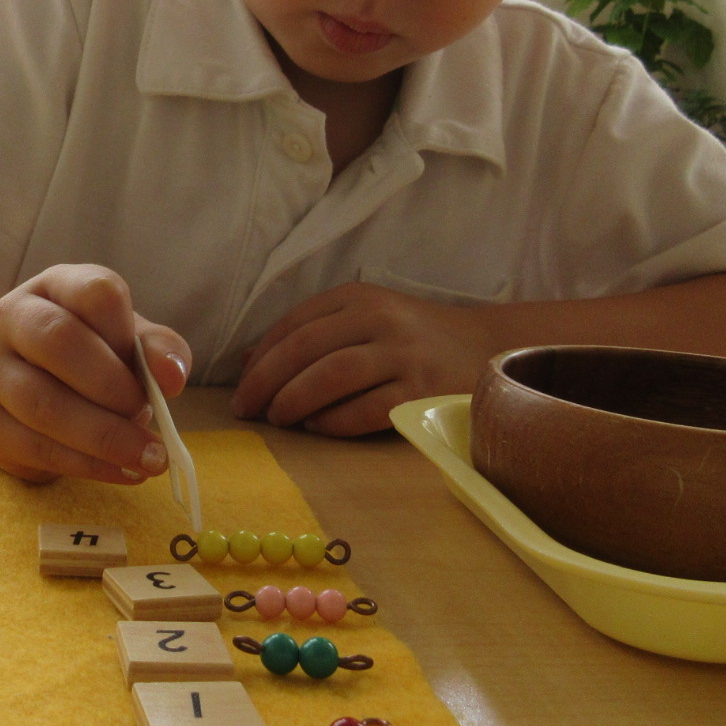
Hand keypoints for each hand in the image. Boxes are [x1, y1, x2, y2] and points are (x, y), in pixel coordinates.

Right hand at [0, 263, 192, 483]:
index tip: (160, 373)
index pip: (95, 293)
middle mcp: (11, 319)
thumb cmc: (92, 355)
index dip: (131, 334)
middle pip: (59, 341)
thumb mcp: (128, 339)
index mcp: (56, 287)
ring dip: (106, 436)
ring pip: (43, 404)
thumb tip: (172, 377)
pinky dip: (90, 466)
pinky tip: (124, 472)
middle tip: (147, 413)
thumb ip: (158, 348)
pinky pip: (38, 448)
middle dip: (114, 386)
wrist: (25, 388)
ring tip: (149, 458)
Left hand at [232, 280, 497, 436]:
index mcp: (357, 297)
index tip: (240, 388)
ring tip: (277, 419)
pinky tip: (316, 428)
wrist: (484, 346)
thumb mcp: (361, 318)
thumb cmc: (410, 336)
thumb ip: (308, 333)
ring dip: (294, 399)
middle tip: (246, 410)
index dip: (260, 358)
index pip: (294, 324)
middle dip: (266, 382)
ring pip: (332, 375)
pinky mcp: (422, 391)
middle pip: (306, 348)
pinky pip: (367, 409)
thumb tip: (245, 361)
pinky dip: (334, 421)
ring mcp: (403, 354)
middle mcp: (379, 318)